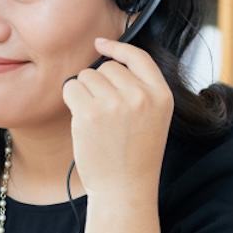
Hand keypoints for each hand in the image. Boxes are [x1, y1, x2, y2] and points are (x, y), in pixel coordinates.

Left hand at [61, 37, 172, 198]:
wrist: (124, 188)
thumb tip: (108, 57)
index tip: (101, 44)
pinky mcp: (89, 113)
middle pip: (107, 67)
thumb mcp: (154, 118)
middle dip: (99, 83)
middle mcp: (140, 96)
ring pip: (86, 76)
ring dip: (84, 92)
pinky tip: (82, 120)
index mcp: (161, 95)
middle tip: (105, 113)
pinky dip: (71, 100)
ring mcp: (115, 103)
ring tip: (96, 120)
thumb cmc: (135, 155)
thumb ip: (140, 88)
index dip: (117, 47)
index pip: (138, 57)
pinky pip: (71, 88)